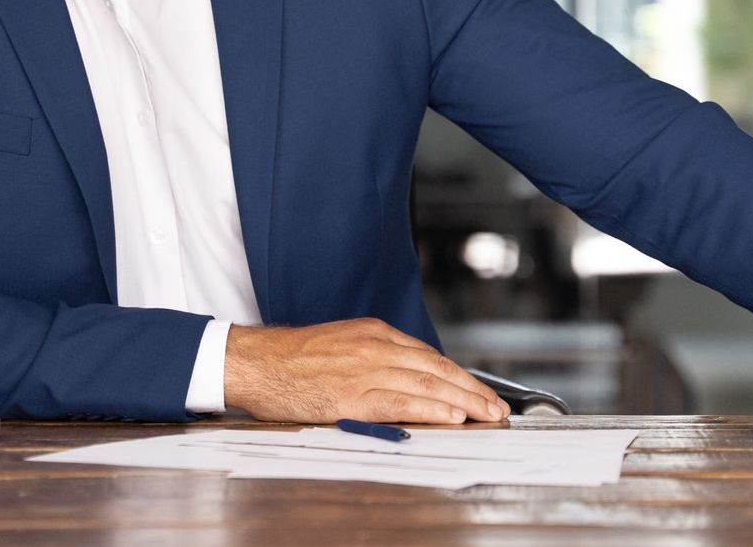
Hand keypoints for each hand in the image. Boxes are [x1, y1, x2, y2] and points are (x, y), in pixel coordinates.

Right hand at [224, 317, 509, 424]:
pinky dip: (431, 410)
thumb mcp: (341, 344)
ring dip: (464, 403)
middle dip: (473, 390)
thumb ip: (374, 357)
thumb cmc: (291, 358)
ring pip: (427, 386)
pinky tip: (451, 418)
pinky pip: (400, 403)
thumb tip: (405, 379)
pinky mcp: (351, 395)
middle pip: (437, 370)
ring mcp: (365, 370)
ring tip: (487, 417)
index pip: (430, 357)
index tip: (480, 392)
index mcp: (375, 334)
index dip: (460, 377)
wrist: (255, 361)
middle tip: (497, 410)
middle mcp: (376, 347)